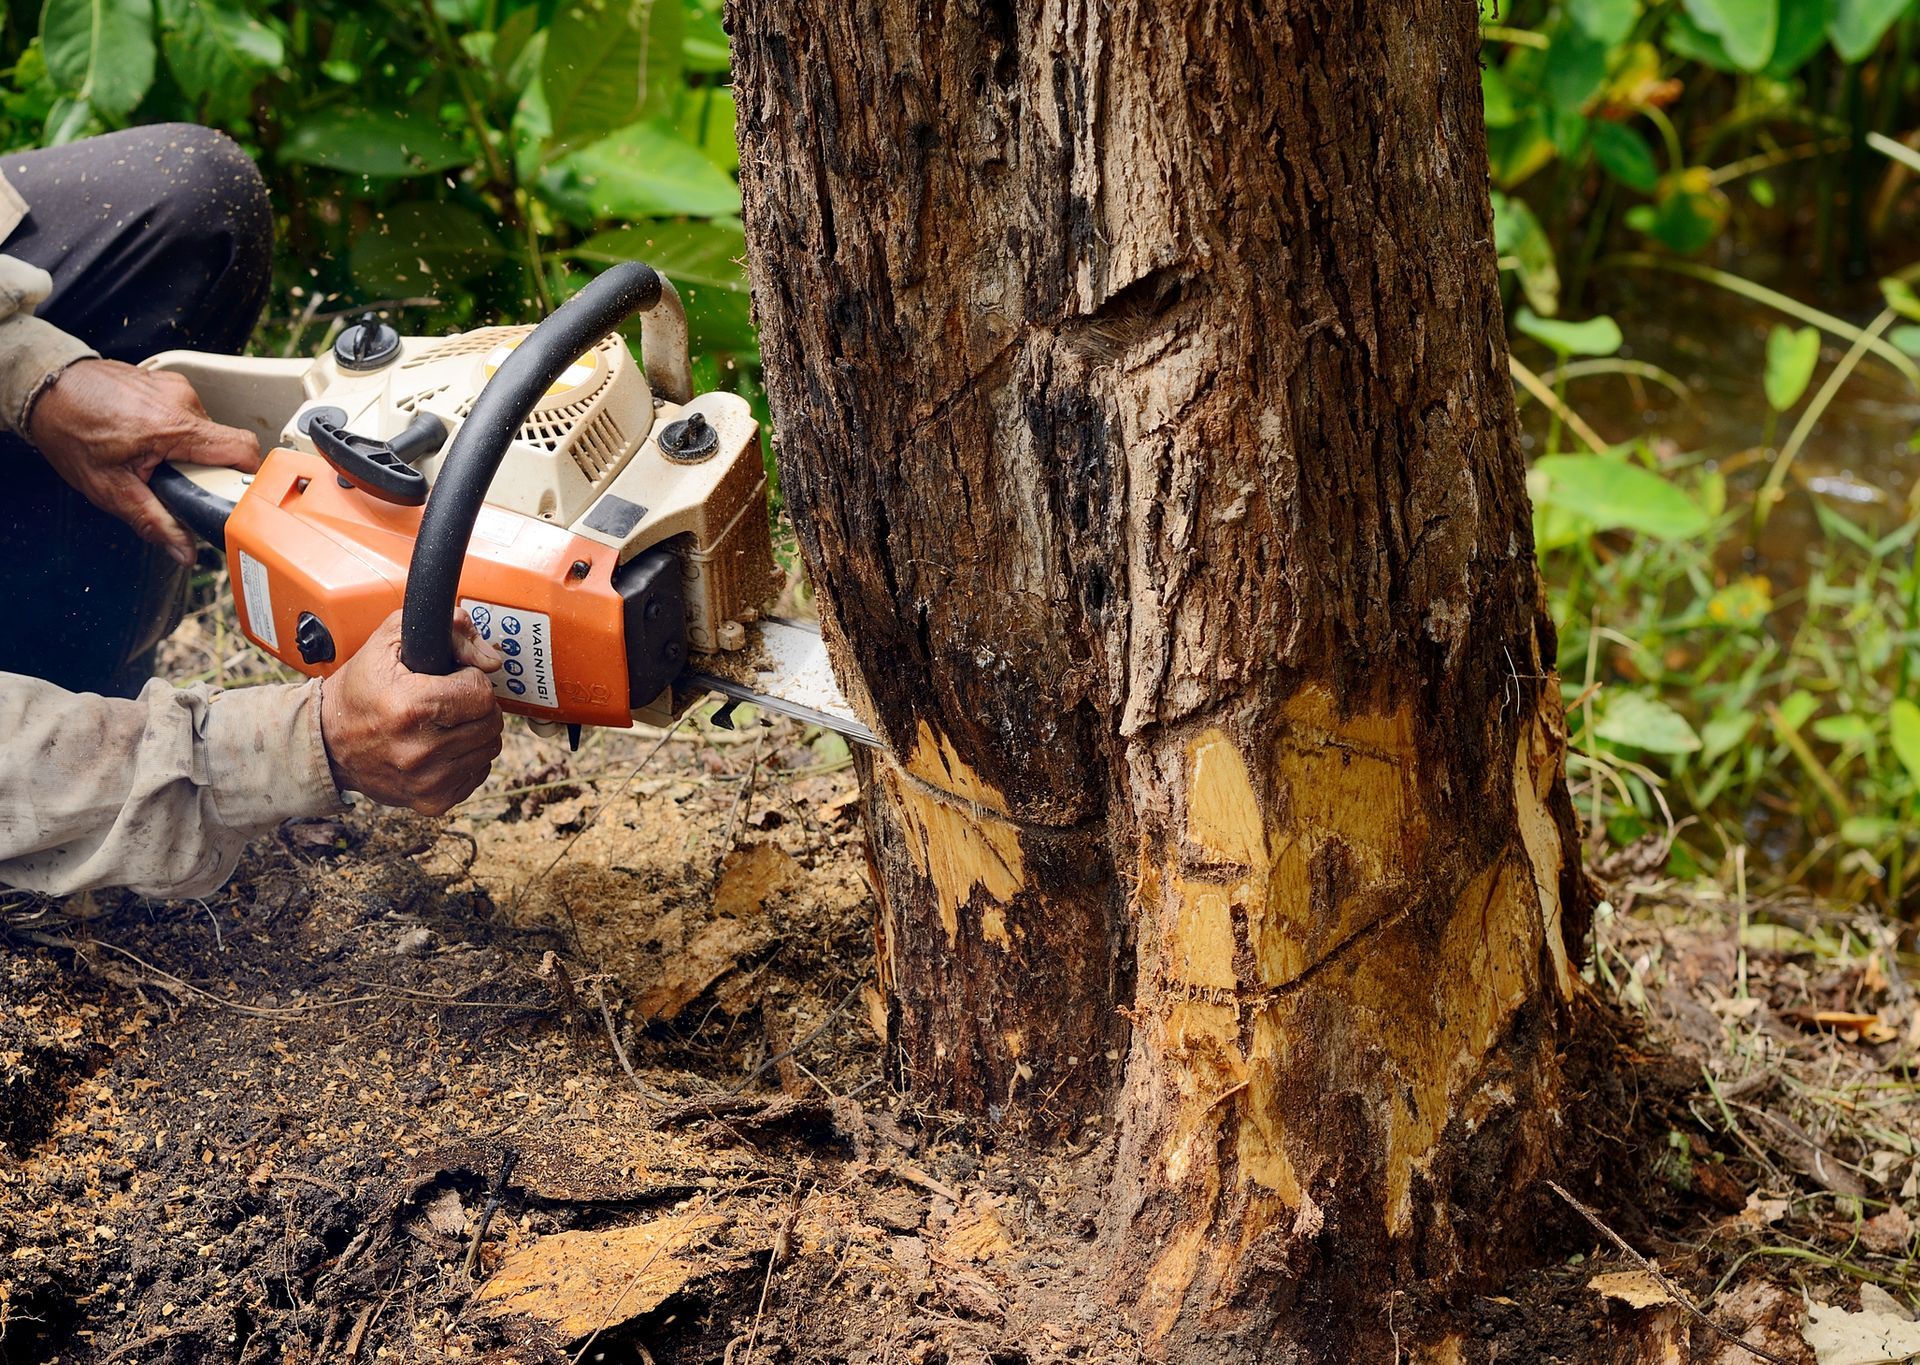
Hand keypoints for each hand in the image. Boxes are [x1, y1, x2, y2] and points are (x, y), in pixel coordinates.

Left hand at [27, 358, 261, 565]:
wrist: (45, 389)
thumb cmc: (70, 431)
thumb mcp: (109, 488)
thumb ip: (153, 521)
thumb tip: (184, 550)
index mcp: (173, 426)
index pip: (242, 449)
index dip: (250, 477)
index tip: (241, 495)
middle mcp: (181, 401)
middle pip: (225, 444)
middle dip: (208, 470)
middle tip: (176, 481)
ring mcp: (176, 387)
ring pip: (208, 431)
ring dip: (191, 451)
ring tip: (156, 458)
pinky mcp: (169, 382)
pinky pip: (191, 414)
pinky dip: (179, 433)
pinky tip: (149, 439)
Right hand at [319, 611, 505, 813]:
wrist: (328, 743)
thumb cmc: (361, 689)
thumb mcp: (391, 641)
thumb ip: (448, 630)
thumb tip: (492, 658)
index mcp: (410, 707)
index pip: (482, 693)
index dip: (470, 679)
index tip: (451, 679)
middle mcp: (420, 750)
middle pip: (491, 721)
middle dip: (476, 705)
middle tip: (450, 700)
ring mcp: (427, 781)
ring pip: (490, 747)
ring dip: (475, 730)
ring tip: (444, 722)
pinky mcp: (432, 801)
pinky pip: (479, 772)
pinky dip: (468, 757)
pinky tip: (441, 745)